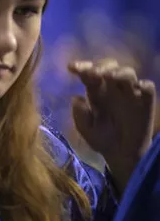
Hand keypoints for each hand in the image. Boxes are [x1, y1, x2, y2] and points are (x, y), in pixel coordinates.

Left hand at [68, 59, 155, 186]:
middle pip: (109, 67)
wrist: (121, 155)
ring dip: (120, 72)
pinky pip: (147, 88)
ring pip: (128, 73)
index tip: (72, 68)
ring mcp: (130, 94)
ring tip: (110, 77)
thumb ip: (80, 115)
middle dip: (101, 66)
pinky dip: (143, 85)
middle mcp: (113, 89)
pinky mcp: (145, 102)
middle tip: (94, 73)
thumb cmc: (102, 139)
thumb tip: (76, 98)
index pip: (89, 74)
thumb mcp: (86, 129)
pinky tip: (137, 88)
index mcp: (96, 92)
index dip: (82, 67)